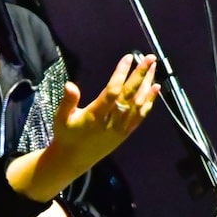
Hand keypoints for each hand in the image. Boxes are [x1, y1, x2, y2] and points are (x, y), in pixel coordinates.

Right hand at [5, 54, 159, 202]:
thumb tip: (70, 85)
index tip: (128, 57)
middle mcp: (111, 122)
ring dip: (147, 84)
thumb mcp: (61, 118)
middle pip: (130, 95)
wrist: (74, 160)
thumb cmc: (66, 135)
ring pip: (138, 104)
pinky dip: (149, 101)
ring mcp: (121, 128)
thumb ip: (67, 102)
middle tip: (150, 57)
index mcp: (95, 116)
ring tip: (153, 67)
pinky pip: (141, 116)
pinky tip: (155, 88)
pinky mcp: (126, 133)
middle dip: (140, 75)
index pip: (112, 91)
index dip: (121, 74)